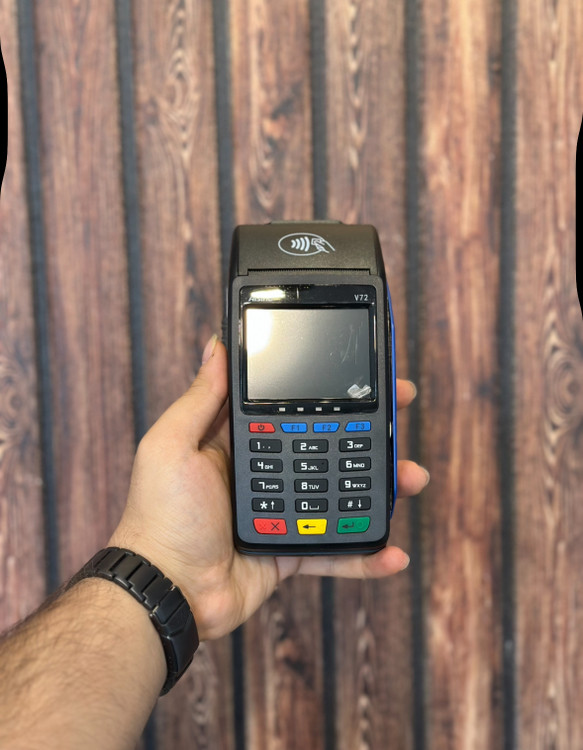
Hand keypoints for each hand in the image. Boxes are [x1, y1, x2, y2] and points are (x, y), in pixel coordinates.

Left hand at [109, 336, 428, 640]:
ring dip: (380, 486)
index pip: (293, 404)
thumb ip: (200, 398)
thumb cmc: (159, 514)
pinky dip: (365, 555)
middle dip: (369, 425)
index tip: (359, 371)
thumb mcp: (172, 444)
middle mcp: (267, 471)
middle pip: (328, 442)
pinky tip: (395, 552)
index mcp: (242, 441)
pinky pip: (335, 552)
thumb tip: (216, 345)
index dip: (328, 386)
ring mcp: (283, 511)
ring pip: (341, 492)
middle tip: (402, 407)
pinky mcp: (290, 552)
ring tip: (412, 476)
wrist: (164, 589)